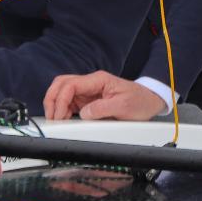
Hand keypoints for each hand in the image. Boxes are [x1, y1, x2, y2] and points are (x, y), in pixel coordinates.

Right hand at [44, 71, 167, 120]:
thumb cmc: (139, 100)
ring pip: (63, 92)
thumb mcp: (123, 106)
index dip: (60, 99)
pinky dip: (63, 110)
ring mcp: (89, 91)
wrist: (149, 100)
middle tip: (51, 117)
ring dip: (56, 105)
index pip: (71, 84)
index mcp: (98, 80)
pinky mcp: (89, 100)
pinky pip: (70, 101)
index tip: (59, 115)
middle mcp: (91, 83)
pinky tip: (64, 119)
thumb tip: (84, 114)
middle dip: (52, 99)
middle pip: (62, 84)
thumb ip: (102, 109)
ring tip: (57, 120)